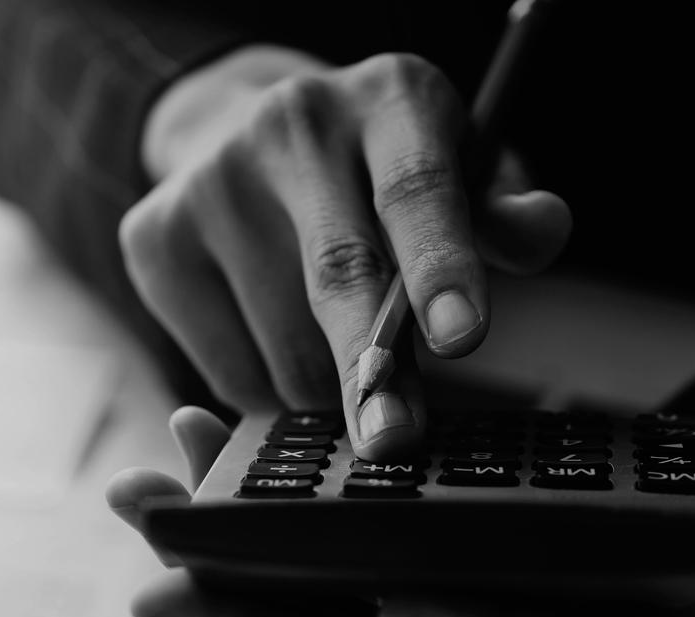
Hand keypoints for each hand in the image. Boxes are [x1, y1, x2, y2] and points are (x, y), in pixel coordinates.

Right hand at [120, 46, 571, 460]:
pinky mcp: (151, 242)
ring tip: (345, 355)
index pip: (417, 188)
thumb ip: (504, 212)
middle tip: (394, 440)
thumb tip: (542, 230)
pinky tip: (281, 343)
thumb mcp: (460, 173)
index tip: (461, 338)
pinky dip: (273, 392)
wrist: (240, 134)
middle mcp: (290, 126)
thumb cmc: (380, 174)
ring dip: (330, 390)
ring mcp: (208, 185)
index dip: (441, 266)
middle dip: (370, 373)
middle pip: (337, 276)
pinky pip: (231, 373)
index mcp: (389, 98)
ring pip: (287, 350)